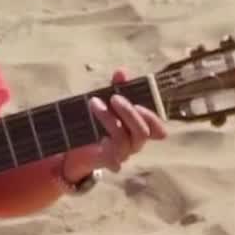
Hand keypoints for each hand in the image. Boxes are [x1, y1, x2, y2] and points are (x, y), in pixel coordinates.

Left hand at [59, 69, 168, 184]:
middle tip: (114, 97)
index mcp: (139, 130)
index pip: (157, 130)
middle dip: (129, 113)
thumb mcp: (107, 103)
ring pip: (124, 140)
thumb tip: (122, 72)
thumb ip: (116, 88)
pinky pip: (110, 154)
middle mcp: (134, 144)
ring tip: (94, 103)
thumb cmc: (96, 123)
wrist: (77, 148)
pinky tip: (91, 125)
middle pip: (142, 132)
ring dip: (110, 119)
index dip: (153, 119)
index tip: (139, 103)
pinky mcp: (108, 162)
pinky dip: (101, 138)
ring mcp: (122, 155)